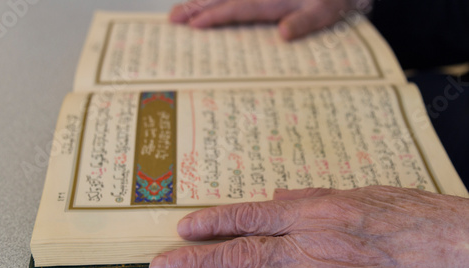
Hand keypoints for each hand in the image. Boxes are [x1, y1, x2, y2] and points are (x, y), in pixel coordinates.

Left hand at [150, 186, 468, 267]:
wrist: (461, 257)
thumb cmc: (416, 221)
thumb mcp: (363, 194)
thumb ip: (315, 198)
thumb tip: (277, 199)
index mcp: (318, 214)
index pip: (250, 217)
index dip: (213, 222)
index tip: (184, 228)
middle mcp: (314, 250)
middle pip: (242, 256)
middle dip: (196, 262)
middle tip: (160, 267)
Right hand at [169, 0, 372, 39]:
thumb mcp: (326, 12)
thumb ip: (305, 21)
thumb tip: (283, 34)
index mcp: (272, 0)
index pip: (237, 8)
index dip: (214, 16)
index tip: (193, 25)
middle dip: (196, 7)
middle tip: (172, 19)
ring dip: (199, 2)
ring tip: (178, 12)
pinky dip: (216, 0)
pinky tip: (205, 4)